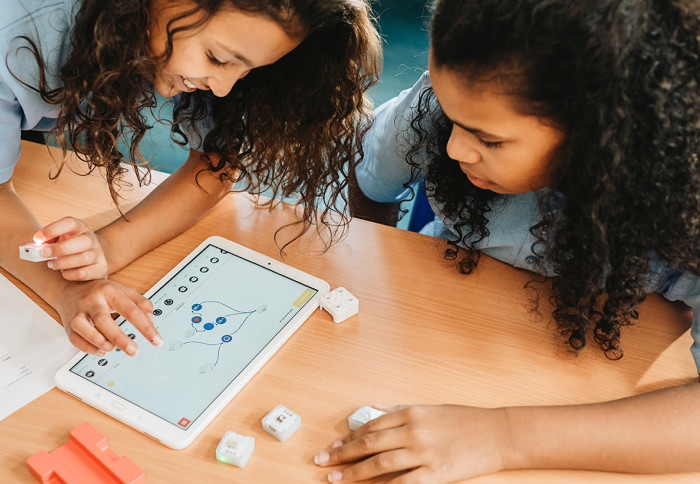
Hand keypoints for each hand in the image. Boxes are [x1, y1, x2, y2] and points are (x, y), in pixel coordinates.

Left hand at [34, 217, 108, 280]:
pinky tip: (64, 272)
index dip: (53, 229)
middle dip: (60, 249)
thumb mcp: (58, 238)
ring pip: (83, 258)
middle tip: (44, 254)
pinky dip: (69, 274)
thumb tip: (32, 247)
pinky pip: (84, 273)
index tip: (38, 238)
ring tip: (52, 264)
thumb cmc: (68, 246)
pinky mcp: (101, 269)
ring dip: (62, 263)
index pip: (70, 223)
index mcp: (80, 228)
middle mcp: (92, 239)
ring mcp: (99, 254)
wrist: (91, 255)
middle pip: (83, 241)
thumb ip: (46, 241)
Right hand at [55, 279, 161, 355]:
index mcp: (110, 291)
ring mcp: (78, 312)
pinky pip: (75, 339)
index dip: (145, 327)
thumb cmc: (102, 292)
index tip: (156, 340)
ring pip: (84, 328)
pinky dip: (89, 348)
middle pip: (104, 320)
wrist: (71, 289)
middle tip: (134, 351)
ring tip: (114, 349)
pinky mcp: (69, 324)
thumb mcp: (124, 291)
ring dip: (100, 342)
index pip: (131, 310)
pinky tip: (101, 351)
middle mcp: (92, 300)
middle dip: (120, 338)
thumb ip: (141, 304)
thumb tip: (151, 322)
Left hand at [314, 404, 510, 483]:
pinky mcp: (436, 473)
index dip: (348, 437)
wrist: (497, 433)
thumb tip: (374, 408)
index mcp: (411, 412)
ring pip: (379, 464)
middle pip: (369, 444)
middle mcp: (414, 430)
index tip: (333, 446)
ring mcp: (424, 452)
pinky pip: (403, 483)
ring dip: (354, 473)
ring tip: (335, 479)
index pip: (370, 426)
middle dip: (341, 454)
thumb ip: (400, 409)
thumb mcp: (430, 407)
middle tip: (322, 461)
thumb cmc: (466, 420)